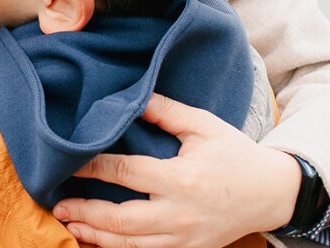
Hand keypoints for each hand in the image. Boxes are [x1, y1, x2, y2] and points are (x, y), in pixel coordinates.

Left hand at [52, 94, 301, 247]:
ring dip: (97, 237)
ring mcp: (185, 238)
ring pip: (131, 245)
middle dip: (86, 212)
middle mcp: (180, 214)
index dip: (94, 167)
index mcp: (182, 180)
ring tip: (69, 226)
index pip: (126, 174)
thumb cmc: (235, 154)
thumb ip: (166, 111)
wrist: (272, 194)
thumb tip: (132, 96)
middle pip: (122, 220)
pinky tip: (99, 241)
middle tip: (57, 204)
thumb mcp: (204, 126)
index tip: (69, 162)